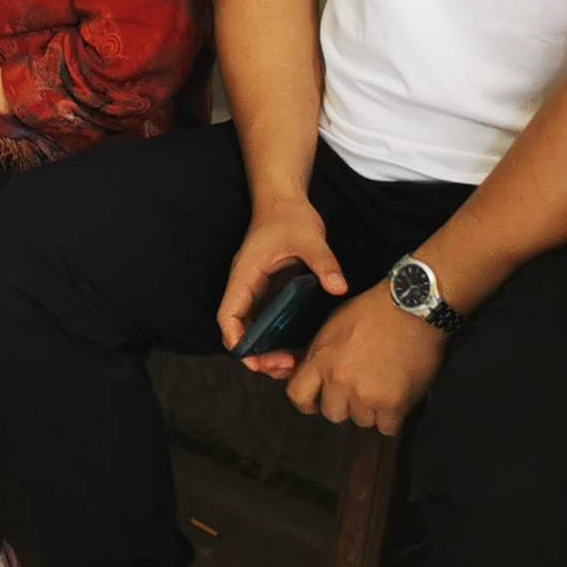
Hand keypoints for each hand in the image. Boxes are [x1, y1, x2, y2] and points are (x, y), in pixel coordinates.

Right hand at [217, 198, 350, 369]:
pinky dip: (276, 339)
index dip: (237, 340)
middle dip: (256, 354)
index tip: (255, 359)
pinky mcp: (270, 292)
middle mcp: (247, 286)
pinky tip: (298, 348)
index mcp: (246, 275)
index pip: (228, 315)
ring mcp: (258, 290)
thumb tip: (338, 288)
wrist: (283, 200)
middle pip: (239, 330)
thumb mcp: (309, 237)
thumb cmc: (289, 215)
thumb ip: (323, 263)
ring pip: (253, 329)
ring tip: (293, 363)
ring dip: (266, 350)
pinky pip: (267, 322)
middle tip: (285, 366)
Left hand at [284, 286, 447, 433]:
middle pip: (333, 414)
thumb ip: (320, 354)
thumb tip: (311, 377)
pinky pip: (387, 428)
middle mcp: (339, 380)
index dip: (308, 402)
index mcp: (321, 358)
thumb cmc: (373, 311)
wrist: (412, 308)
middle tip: (361, 388)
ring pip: (362, 421)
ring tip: (383, 387)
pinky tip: (397, 399)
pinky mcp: (394, 404)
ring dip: (372, 410)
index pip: (298, 396)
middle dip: (346, 404)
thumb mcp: (333, 325)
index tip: (318, 401)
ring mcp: (366, 394)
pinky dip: (393, 418)